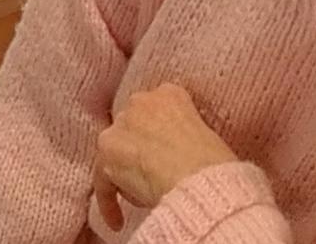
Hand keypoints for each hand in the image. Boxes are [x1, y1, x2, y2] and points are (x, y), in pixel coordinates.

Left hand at [92, 84, 239, 223]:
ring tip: (141, 196)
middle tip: (150, 175)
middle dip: (138, 150)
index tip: (160, 153)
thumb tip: (172, 155)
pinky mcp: (108, 152)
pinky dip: (108, 202)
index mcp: (170, 94)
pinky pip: (103, 180)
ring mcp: (122, 124)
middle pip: (131, 127)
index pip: (153, 111)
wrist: (199, 177)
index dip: (156, 136)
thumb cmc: (212, 164)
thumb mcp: (203, 135)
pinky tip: (117, 221)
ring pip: (115, 151)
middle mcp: (142, 102)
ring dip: (124, 174)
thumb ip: (180, 135)